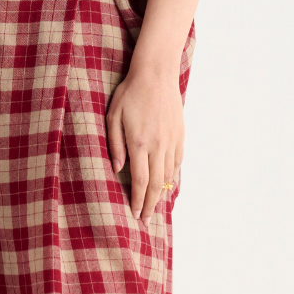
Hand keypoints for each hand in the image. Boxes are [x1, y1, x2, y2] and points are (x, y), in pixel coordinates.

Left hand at [106, 57, 182, 223]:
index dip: (138, 200)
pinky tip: (168, 184)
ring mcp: (171, 140)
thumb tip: (117, 169)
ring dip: (162, 193)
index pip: (140, 180)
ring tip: (156, 206)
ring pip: (169, 174)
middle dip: (151, 204)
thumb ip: (115, 144)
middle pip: (157, 183)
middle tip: (147, 220)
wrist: (157, 73)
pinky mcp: (180, 134)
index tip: (136, 214)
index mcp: (139, 142)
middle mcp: (158, 145)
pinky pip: (178, 161)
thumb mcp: (113, 116)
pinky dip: (173, 176)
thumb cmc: (130, 92)